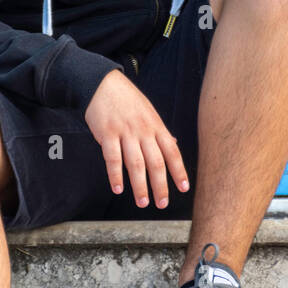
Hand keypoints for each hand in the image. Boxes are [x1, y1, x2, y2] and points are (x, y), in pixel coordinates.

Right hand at [84, 69, 189, 207]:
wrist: (102, 83)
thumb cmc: (127, 99)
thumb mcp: (149, 112)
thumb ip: (159, 131)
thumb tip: (174, 145)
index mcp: (156, 125)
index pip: (172, 151)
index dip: (179, 171)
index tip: (184, 188)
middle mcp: (143, 130)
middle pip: (156, 162)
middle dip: (160, 185)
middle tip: (162, 203)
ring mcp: (125, 132)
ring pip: (136, 163)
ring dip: (140, 186)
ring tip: (143, 202)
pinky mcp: (107, 133)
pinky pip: (113, 158)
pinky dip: (115, 175)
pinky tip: (118, 188)